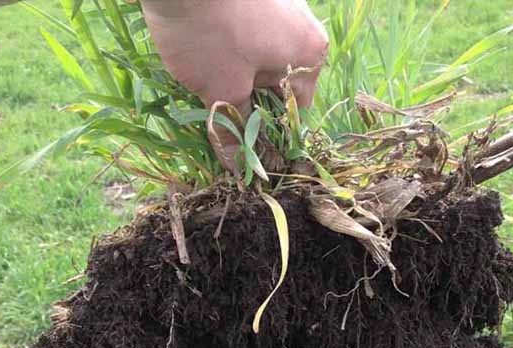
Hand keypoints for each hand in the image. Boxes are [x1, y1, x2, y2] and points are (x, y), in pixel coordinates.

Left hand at [142, 0, 328, 170]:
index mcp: (309, 54)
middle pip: (279, 81)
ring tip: (206, 85)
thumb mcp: (221, 90)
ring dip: (237, 75)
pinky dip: (230, 48)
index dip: (270, 134)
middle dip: (251, 102)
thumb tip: (237, 167)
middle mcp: (303, 25)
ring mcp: (281, 3)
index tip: (245, 148)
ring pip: (261, 56)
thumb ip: (233, 129)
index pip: (296, 110)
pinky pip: (247, 32)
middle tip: (219, 117)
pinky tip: (203, 53)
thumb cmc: (209, 33)